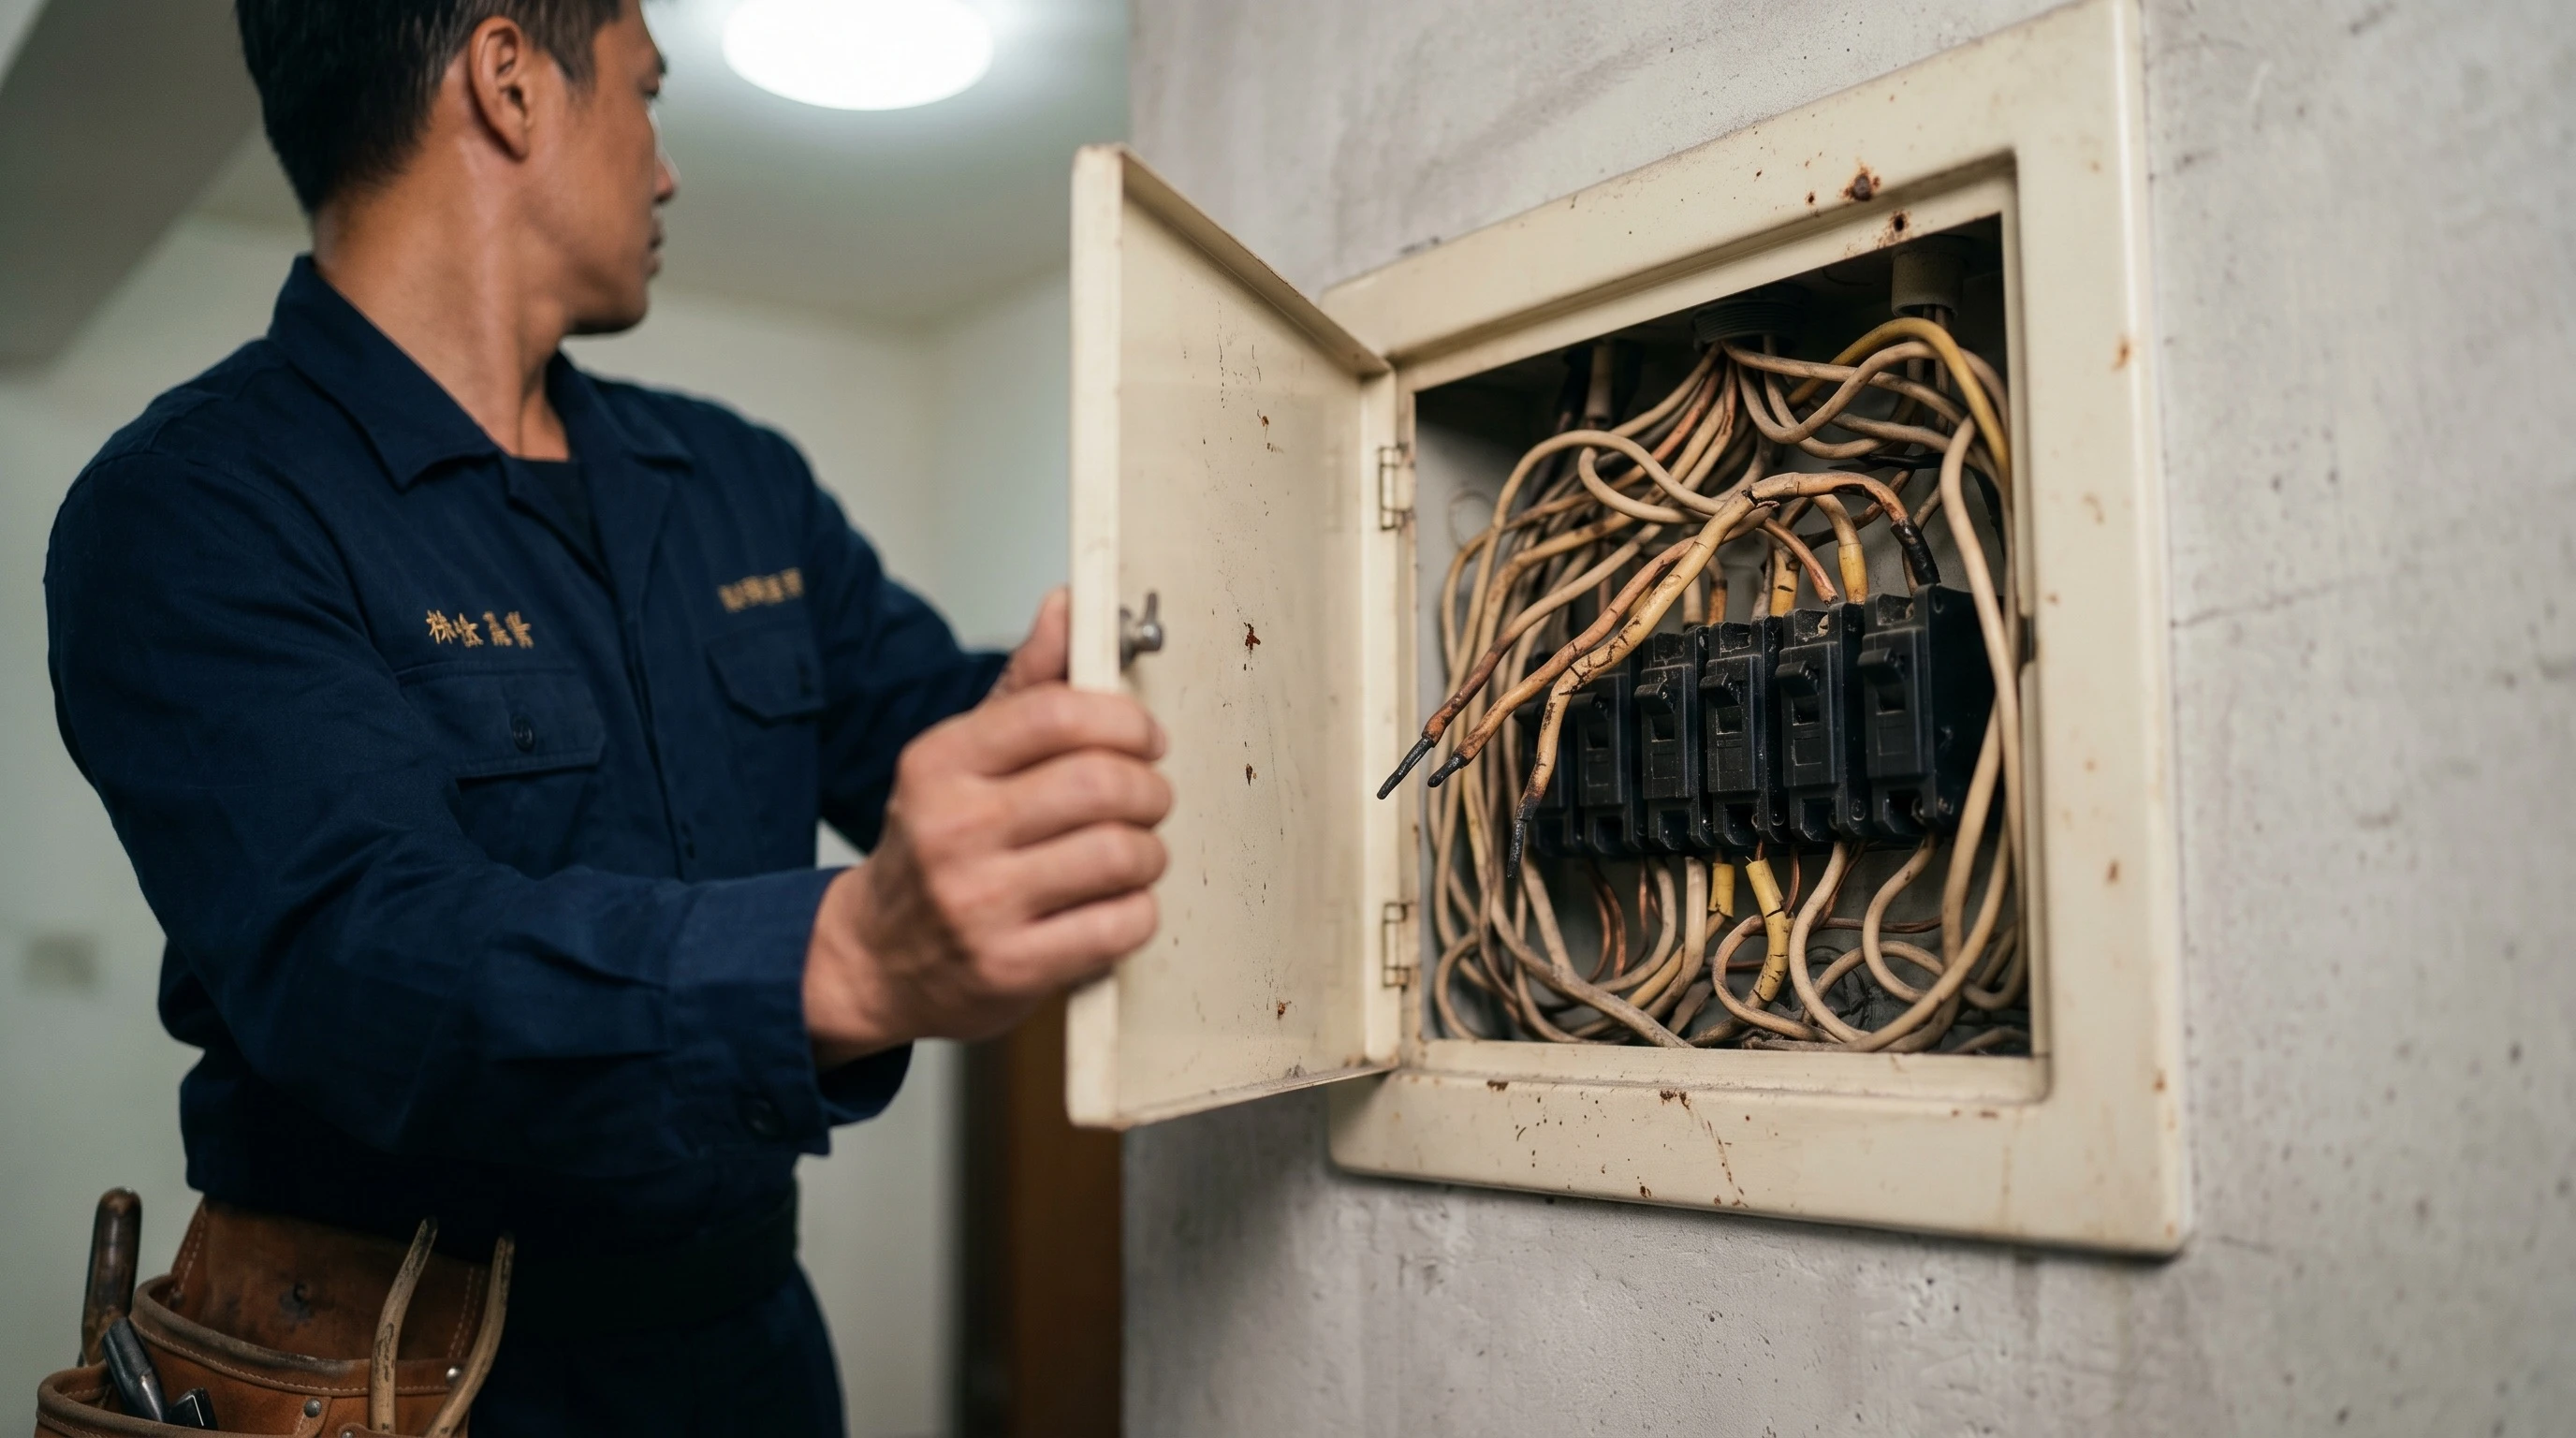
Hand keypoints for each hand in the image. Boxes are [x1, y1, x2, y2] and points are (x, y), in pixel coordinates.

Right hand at [804, 589, 1170, 1064]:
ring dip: (1149, 850)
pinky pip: (1120, 924)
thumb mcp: (963, 757)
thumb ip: (1025, 685)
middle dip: (1149, 787)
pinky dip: (1138, 910)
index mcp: (941, 763)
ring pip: (1120, 854)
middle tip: (1149, 797)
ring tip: (1134, 852)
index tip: (1144, 737)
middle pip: (1101, 784)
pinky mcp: (1011, 969)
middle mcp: (954, 830)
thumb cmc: (937, 843)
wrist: (874, 958)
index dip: (1125, 720)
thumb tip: (1070, 605)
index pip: (1058, 713)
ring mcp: (980, 904)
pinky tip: (1116, 903)